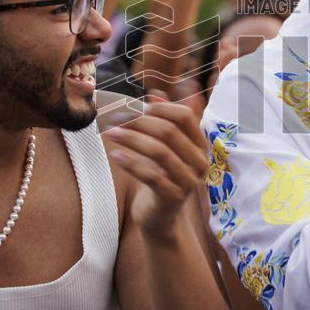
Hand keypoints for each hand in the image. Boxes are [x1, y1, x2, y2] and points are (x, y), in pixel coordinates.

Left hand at [102, 91, 207, 235]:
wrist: (160, 216)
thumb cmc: (160, 175)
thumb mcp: (163, 147)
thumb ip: (162, 121)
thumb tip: (154, 94)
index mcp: (199, 145)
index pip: (184, 117)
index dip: (160, 108)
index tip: (136, 106)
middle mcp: (199, 162)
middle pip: (169, 132)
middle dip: (139, 122)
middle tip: (116, 118)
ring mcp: (187, 181)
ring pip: (159, 152)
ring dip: (132, 139)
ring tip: (110, 133)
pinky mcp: (172, 197)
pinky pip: (151, 176)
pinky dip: (131, 163)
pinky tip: (116, 155)